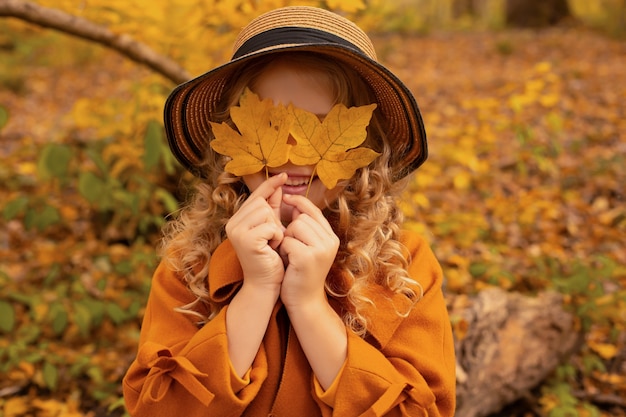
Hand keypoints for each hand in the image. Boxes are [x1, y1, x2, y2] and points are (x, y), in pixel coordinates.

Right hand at [226, 173, 286, 292]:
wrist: (265, 284)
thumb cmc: (270, 258)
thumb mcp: (272, 229)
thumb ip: (272, 209)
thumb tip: (278, 186)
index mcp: (237, 220)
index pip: (256, 196)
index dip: (270, 185)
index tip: (285, 176)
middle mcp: (232, 223)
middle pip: (261, 202)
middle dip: (274, 218)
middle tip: (272, 238)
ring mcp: (237, 231)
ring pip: (266, 212)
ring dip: (276, 228)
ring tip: (271, 243)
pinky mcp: (246, 240)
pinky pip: (270, 226)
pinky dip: (277, 237)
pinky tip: (272, 248)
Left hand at [278, 194, 339, 309]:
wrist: (304, 302)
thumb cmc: (300, 273)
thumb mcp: (307, 247)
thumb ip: (304, 227)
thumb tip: (294, 204)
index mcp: (331, 238)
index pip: (314, 210)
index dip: (299, 201)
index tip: (286, 197)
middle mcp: (330, 241)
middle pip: (301, 217)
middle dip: (290, 230)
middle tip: (290, 249)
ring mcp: (320, 249)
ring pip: (294, 227)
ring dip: (286, 239)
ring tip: (289, 255)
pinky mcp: (307, 257)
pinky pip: (287, 241)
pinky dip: (282, 250)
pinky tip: (287, 262)